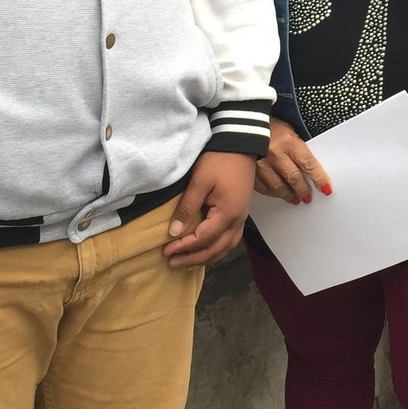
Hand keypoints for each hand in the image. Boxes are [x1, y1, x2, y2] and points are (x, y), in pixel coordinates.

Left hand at [163, 151, 256, 268]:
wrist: (240, 145)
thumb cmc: (218, 161)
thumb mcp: (199, 182)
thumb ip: (187, 208)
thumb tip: (174, 232)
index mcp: (227, 214)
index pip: (203, 239)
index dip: (184, 247)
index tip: (166, 250)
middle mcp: (237, 220)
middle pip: (216, 249)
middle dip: (193, 258)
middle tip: (172, 262)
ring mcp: (242, 218)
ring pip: (226, 248)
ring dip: (207, 258)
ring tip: (187, 262)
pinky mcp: (241, 214)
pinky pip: (231, 240)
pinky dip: (218, 250)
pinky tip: (206, 250)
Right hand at [254, 118, 332, 203]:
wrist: (244, 122)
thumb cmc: (270, 126)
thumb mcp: (290, 132)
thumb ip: (299, 149)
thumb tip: (310, 169)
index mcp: (288, 141)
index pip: (309, 164)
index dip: (319, 178)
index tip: (326, 188)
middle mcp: (275, 153)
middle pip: (294, 178)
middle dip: (303, 190)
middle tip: (307, 196)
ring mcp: (261, 163)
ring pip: (278, 186)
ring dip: (288, 195)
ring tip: (295, 199)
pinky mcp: (250, 170)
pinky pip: (263, 187)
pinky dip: (272, 193)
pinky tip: (278, 193)